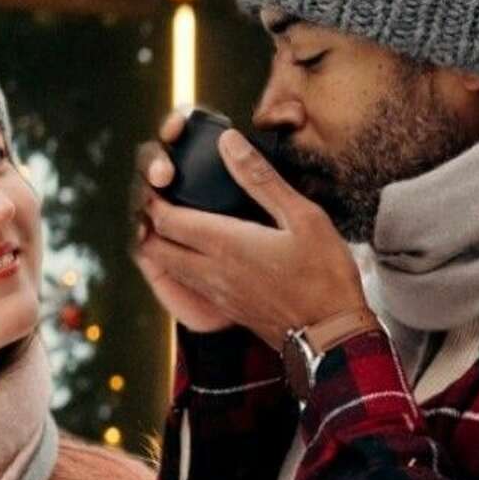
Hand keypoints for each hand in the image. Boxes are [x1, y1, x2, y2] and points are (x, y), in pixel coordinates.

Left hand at [135, 124, 368, 348]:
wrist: (332, 337)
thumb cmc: (324, 275)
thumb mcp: (303, 217)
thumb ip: (261, 179)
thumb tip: (228, 142)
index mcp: (224, 244)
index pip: (166, 219)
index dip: (153, 199)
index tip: (157, 181)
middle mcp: (209, 270)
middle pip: (154, 246)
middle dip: (147, 222)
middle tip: (157, 200)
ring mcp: (215, 293)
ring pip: (167, 267)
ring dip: (160, 244)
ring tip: (171, 221)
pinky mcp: (224, 307)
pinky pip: (185, 283)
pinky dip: (177, 263)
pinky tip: (195, 251)